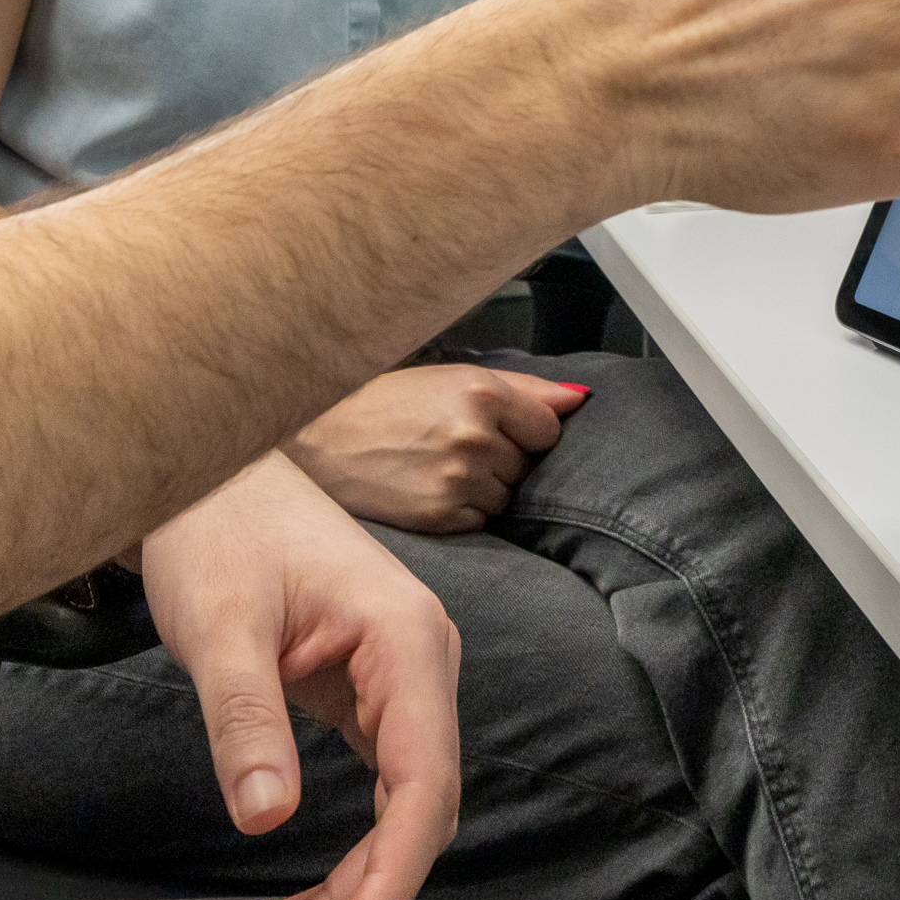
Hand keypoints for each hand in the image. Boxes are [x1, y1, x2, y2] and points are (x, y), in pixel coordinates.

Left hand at [137, 451, 463, 899]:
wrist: (209, 471)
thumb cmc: (217, 528)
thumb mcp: (218, 625)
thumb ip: (244, 718)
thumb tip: (264, 818)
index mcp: (405, 640)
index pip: (424, 786)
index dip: (389, 881)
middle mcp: (421, 663)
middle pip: (419, 812)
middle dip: (358, 897)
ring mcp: (402, 680)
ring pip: (402, 809)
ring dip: (351, 883)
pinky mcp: (371, 694)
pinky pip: (381, 789)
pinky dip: (347, 849)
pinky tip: (306, 893)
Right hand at [285, 364, 591, 531]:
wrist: (320, 441)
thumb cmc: (387, 404)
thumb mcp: (452, 378)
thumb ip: (524, 389)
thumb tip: (579, 400)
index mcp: (481, 392)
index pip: (548, 428)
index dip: (524, 432)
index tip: (495, 429)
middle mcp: (474, 436)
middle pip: (527, 466)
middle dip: (501, 460)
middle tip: (452, 447)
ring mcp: (457, 480)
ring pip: (506, 498)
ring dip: (483, 489)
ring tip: (438, 469)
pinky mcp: (440, 516)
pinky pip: (480, 521)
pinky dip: (462, 512)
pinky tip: (429, 491)